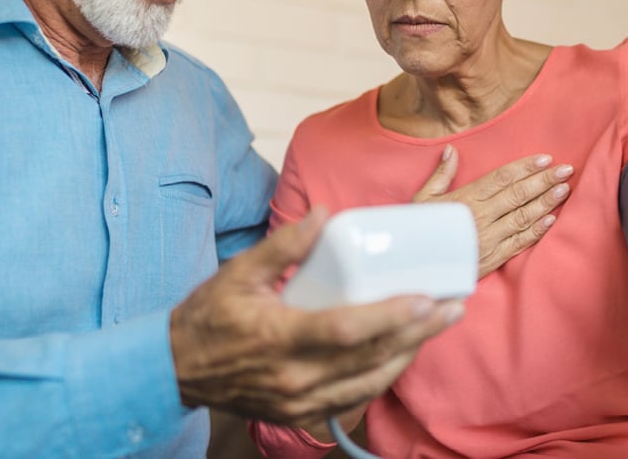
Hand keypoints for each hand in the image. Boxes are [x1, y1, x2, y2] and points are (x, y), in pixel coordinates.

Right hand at [169, 208, 464, 425]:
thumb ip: (284, 244)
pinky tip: (403, 353)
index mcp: (279, 337)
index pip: (348, 330)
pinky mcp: (301, 413)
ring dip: (409, 354)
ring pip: (370, 382)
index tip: (426, 299)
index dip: (391, 316)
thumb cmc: (207, 317)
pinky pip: (355, 399)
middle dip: (418, 332)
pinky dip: (384, 375)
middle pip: (370, 358)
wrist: (176, 370)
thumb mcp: (239, 272)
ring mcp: (299, 401)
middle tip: (452, 306)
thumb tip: (323, 213)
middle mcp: (295, 377)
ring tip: (438, 325)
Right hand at [412, 144, 573, 278]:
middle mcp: (480, 217)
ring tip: (564, 190)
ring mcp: (488, 239)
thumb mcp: (422, 200)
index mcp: (465, 199)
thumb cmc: (419, 230)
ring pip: (522, 217)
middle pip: (517, 194)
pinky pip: (519, 242)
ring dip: (546, 202)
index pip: (501, 178)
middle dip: (544, 181)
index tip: (545, 158)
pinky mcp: (492, 258)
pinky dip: (536, 231)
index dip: (525, 167)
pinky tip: (551, 219)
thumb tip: (452, 151)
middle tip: (566, 170)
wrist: (414, 267)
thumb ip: (441, 175)